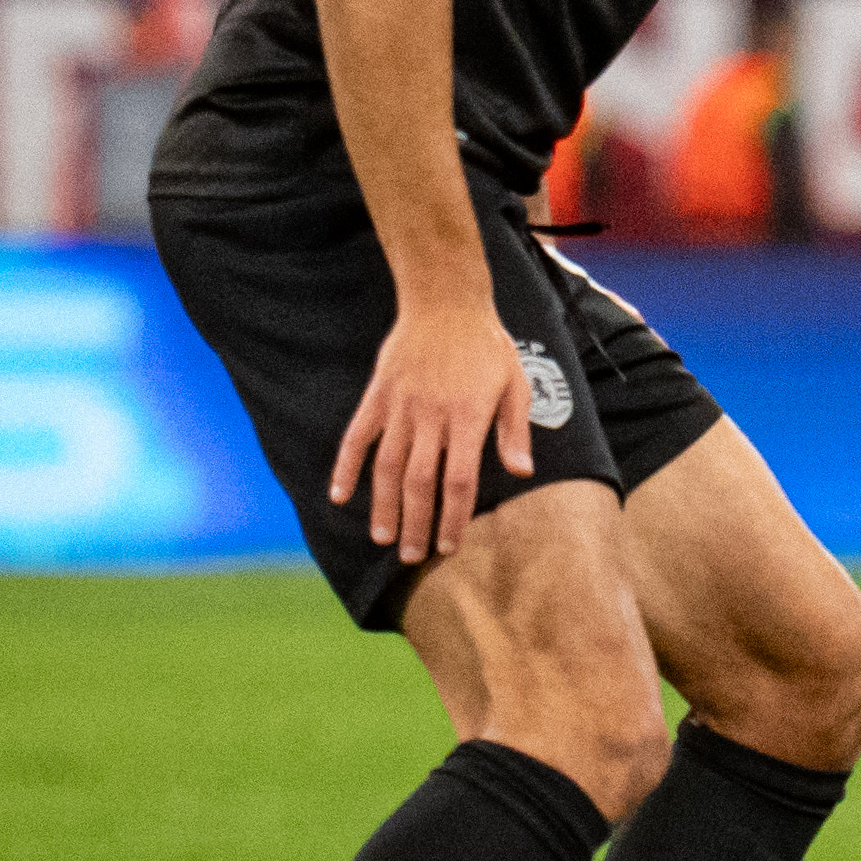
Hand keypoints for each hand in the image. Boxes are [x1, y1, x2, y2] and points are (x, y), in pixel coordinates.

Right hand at [329, 299, 533, 564]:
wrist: (446, 302)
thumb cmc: (488, 347)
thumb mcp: (515, 384)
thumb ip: (514, 430)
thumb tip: (521, 473)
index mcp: (468, 418)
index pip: (459, 481)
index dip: (453, 517)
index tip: (448, 546)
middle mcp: (431, 416)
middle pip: (420, 482)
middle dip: (416, 524)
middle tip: (411, 558)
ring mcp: (400, 406)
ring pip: (387, 466)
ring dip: (384, 506)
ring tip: (382, 539)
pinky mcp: (378, 396)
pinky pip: (357, 437)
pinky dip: (346, 467)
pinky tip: (339, 496)